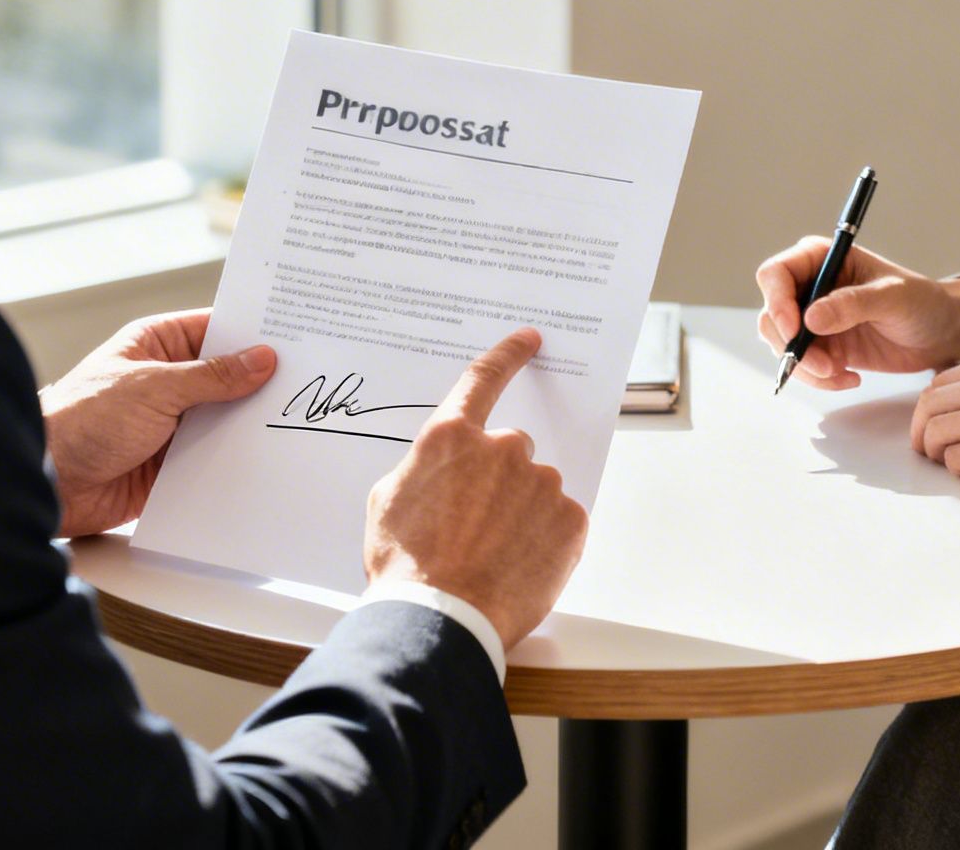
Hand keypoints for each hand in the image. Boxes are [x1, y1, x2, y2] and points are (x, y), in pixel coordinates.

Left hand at [41, 310, 276, 538]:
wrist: (48, 483)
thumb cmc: (82, 420)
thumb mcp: (153, 388)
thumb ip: (213, 377)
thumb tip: (262, 360)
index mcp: (158, 345)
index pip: (217, 329)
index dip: (255, 331)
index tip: (299, 334)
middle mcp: (168, 381)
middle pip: (228, 376)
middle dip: (263, 382)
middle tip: (311, 380)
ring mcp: (172, 423)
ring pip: (226, 418)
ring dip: (252, 424)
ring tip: (299, 421)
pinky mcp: (174, 464)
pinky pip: (216, 457)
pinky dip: (238, 460)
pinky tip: (270, 460)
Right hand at [364, 328, 588, 649]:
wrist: (441, 619)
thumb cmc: (405, 567)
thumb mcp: (388, 503)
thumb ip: (424, 470)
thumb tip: (441, 472)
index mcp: (451, 438)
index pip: (484, 377)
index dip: (509, 354)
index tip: (531, 339)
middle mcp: (502, 449)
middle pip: (511, 450)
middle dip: (499, 480)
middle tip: (476, 525)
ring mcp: (541, 483)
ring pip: (536, 490)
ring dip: (522, 513)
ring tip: (493, 556)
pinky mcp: (571, 519)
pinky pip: (562, 522)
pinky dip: (546, 540)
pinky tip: (519, 566)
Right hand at [754, 237, 959, 388]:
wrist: (942, 334)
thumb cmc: (922, 301)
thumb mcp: (892, 297)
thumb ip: (852, 304)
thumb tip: (811, 318)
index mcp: (821, 259)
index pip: (776, 274)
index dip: (776, 301)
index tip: (794, 330)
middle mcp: (810, 287)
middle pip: (772, 314)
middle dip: (791, 345)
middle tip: (823, 365)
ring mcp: (813, 320)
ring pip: (782, 345)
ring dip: (805, 367)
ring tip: (839, 374)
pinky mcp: (822, 348)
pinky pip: (802, 367)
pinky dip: (819, 379)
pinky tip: (849, 378)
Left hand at [908, 349, 959, 494]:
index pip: (941, 381)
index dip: (928, 408)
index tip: (932, 427)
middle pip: (930, 405)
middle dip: (921, 432)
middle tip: (927, 451)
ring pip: (938, 432)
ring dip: (936, 453)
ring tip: (951, 462)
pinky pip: (959, 460)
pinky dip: (959, 469)